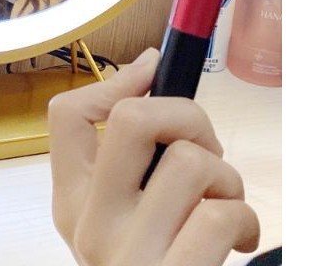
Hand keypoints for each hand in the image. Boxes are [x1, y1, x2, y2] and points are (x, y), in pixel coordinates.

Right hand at [48, 48, 259, 265]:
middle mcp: (89, 226)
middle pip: (134, 119)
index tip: (154, 75)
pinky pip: (221, 216)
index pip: (65, 116)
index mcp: (71, 203)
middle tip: (204, 147)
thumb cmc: (154, 264)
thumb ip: (129, 154)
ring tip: (226, 203)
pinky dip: (244, 218)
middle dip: (188, 115)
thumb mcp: (123, 214)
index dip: (117, 81)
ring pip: (193, 164)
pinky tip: (238, 237)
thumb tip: (151, 65)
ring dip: (228, 177)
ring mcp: (129, 257)